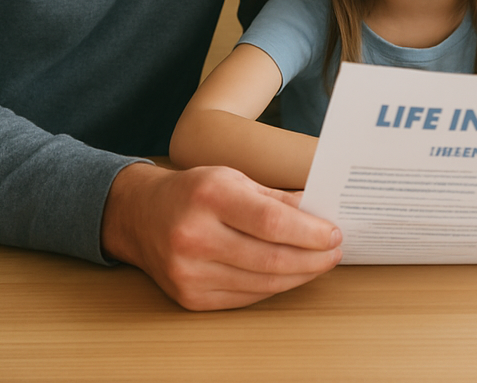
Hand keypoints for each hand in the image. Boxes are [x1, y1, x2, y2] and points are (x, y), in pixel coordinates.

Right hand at [101, 162, 342, 309]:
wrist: (141, 216)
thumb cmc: (195, 191)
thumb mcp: (234, 178)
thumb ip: (277, 198)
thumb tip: (320, 212)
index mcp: (210, 197)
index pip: (271, 222)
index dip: (309, 232)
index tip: (334, 233)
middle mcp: (195, 237)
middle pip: (269, 258)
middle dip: (312, 258)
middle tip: (335, 251)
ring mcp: (189, 273)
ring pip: (260, 284)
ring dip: (299, 276)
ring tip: (320, 263)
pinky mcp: (189, 298)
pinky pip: (244, 297)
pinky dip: (274, 287)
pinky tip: (291, 275)